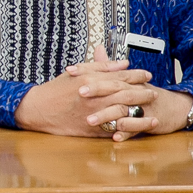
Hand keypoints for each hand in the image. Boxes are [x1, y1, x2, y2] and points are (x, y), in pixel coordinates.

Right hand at [14, 45, 157, 139]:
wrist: (38, 109)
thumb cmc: (56, 90)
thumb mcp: (76, 72)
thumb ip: (101, 67)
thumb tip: (123, 64)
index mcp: (91, 81)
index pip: (120, 76)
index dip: (136, 75)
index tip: (147, 75)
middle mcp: (95, 97)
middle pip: (126, 94)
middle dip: (143, 93)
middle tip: (154, 93)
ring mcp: (94, 114)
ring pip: (124, 112)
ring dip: (141, 112)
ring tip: (153, 112)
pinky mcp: (92, 129)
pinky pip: (115, 128)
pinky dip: (130, 128)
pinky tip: (140, 127)